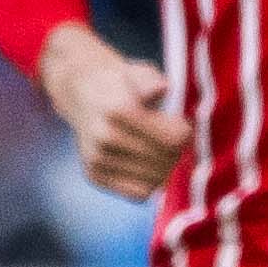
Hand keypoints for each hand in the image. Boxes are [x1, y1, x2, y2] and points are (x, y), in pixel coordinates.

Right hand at [36, 24, 187, 199]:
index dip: (184, 133)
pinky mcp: (94, 176)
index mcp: (119, 111)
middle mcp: (105, 137)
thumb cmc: (122, 83)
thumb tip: (162, 89)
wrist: (83, 94)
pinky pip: (137, 194)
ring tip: (158, 149)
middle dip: (177, 150)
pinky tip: (147, 165)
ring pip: (154, 181)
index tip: (180, 123)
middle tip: (171, 137)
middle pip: (166, 160)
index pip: (173, 140)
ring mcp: (97, 159)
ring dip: (165, 168)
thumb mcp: (138, 72)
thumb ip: (151, 81)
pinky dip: (149, 183)